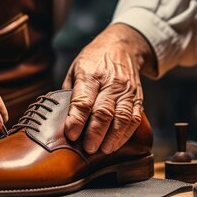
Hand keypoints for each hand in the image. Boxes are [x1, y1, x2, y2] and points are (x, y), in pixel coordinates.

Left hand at [62, 23, 154, 153]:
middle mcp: (110, 82)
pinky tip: (116, 143)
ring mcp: (126, 90)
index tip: (71, 135)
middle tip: (88, 148)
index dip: (77, 120)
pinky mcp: (137, 97)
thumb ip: (69, 94)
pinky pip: (134, 118)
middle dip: (95, 133)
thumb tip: (59, 119)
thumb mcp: (75, 70)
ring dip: (112, 137)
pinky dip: (126, 134)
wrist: (122, 46)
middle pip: (104, 111)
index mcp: (90, 74)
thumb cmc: (93, 61)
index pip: (83, 100)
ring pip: (122, 117)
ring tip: (103, 150)